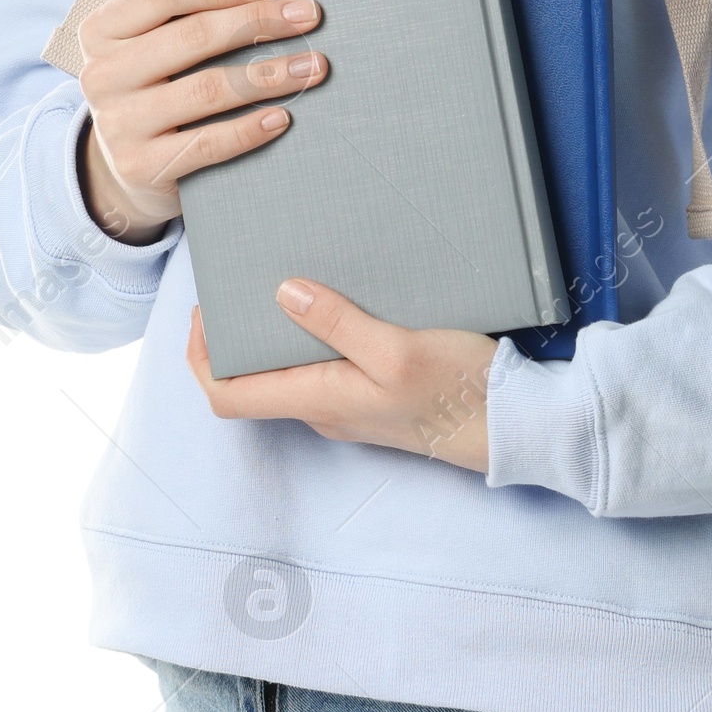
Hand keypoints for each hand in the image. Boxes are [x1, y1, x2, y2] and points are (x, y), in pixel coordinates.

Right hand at [75, 0, 327, 244]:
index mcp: (102, 31)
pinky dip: (250, 128)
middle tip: (308, 16)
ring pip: (206, 89)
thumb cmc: (154, 88)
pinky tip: (281, 116)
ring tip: (310, 66)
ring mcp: (118, 124)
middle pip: (192, 36)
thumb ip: (186, 17)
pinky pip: (208, 143)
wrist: (125, 167)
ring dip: (268, 74)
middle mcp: (102, 75)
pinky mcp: (140, 166)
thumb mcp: (151, 47)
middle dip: (258, 22)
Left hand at [185, 282, 498, 472]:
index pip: (227, 397)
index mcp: (319, 400)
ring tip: (280, 284)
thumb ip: (338, 322)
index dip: (199, 358)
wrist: (512, 426)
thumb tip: (282, 292)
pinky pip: (321, 372)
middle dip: (232, 338)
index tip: (201, 311)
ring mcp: (348, 408)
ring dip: (272, 337)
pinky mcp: (373, 398)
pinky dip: (307, 341)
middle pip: (251, 384)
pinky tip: (331, 306)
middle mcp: (324, 411)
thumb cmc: (458, 390)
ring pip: (287, 376)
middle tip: (236, 285)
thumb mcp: (398, 347)